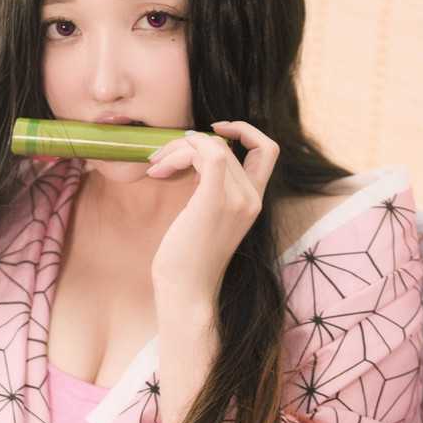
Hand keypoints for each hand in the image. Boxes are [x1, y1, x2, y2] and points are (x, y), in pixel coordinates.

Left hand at [146, 120, 280, 305]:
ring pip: (212, 147)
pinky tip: (162, 166)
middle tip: (159, 160)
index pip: (267, 150)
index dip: (244, 130)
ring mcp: (237, 201)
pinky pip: (209, 154)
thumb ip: (208, 191)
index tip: (213, 131)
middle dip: (187, 144)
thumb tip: (187, 158)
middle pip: (225, 146)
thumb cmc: (187, 261)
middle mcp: (251, 199)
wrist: (185, 292)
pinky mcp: (215, 202)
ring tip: (155, 169)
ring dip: (177, 150)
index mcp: (253, 202)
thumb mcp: (205, 219)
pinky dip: (184, 150)